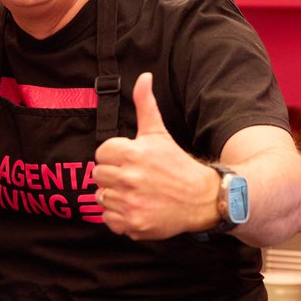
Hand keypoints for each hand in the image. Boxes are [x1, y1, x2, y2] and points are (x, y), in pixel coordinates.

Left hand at [92, 73, 217, 239]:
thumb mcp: (159, 133)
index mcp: (132, 154)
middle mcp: (129, 178)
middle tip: (132, 177)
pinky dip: (119, 216)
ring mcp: (130, 203)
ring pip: (101, 197)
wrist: (202, 198)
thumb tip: (144, 76)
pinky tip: (136, 208)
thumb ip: (146, 104)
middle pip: (98, 176)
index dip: (113, 157)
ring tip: (135, 192)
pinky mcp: (133, 224)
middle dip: (112, 176)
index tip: (129, 160)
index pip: (101, 154)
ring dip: (114, 196)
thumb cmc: (176, 164)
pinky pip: (108, 219)